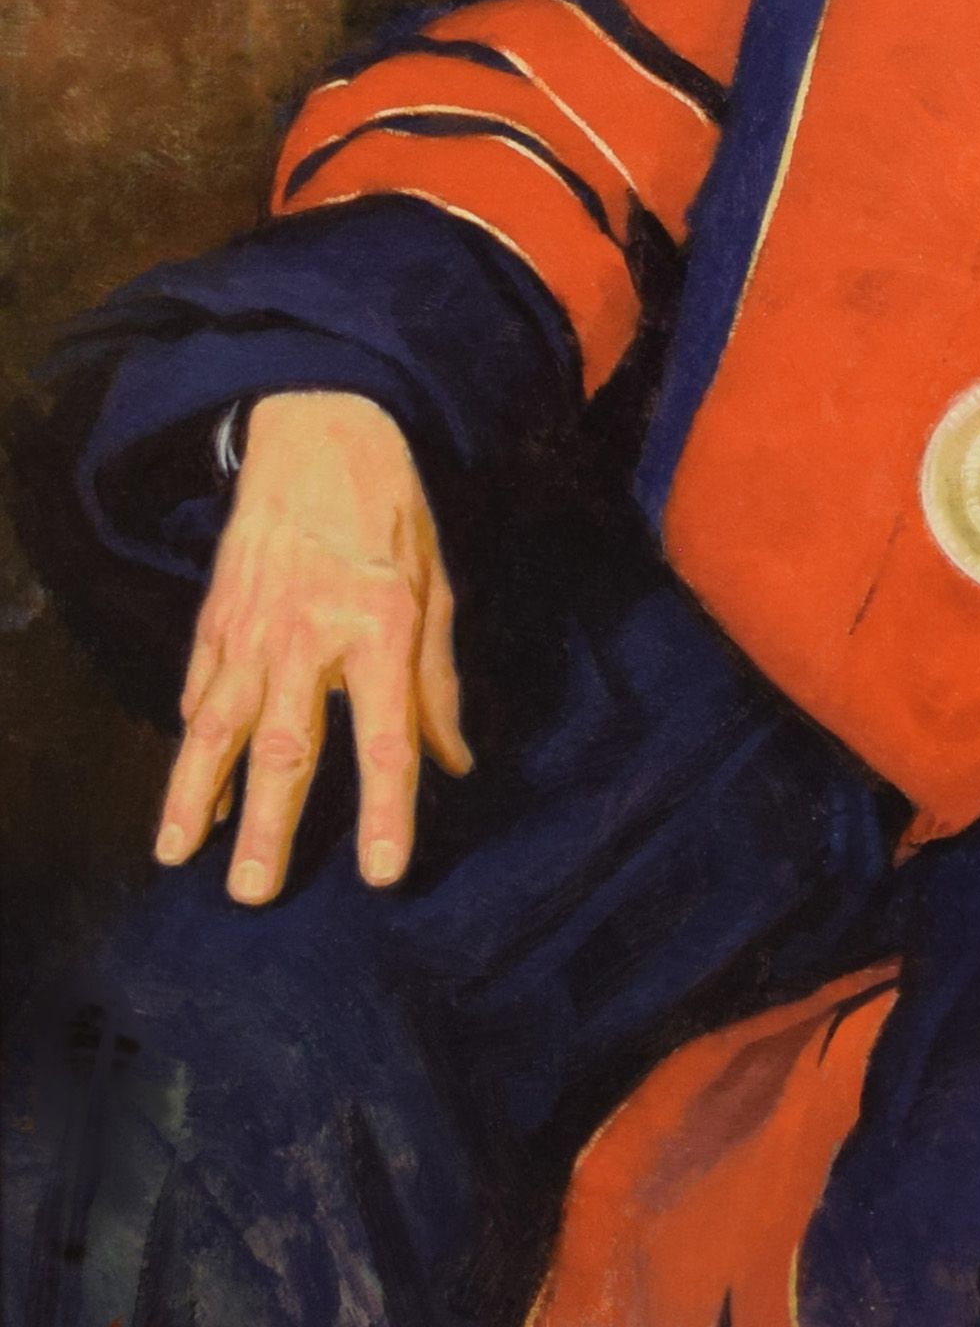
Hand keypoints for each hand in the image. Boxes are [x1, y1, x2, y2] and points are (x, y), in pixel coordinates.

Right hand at [155, 393, 471, 903]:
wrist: (320, 431)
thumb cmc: (391, 513)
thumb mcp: (437, 586)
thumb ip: (439, 680)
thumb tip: (455, 762)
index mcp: (381, 628)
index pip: (386, 739)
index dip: (387, 812)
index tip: (381, 874)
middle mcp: (310, 636)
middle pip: (286, 748)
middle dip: (269, 827)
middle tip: (253, 894)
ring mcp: (252, 629)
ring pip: (216, 728)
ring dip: (195, 798)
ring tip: (178, 856)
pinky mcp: (215, 618)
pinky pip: (198, 692)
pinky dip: (189, 745)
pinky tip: (187, 794)